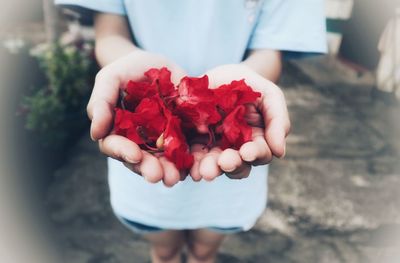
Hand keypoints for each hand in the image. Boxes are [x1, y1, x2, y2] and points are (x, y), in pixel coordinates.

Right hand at [87, 50, 186, 186]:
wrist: (159, 63)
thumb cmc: (129, 69)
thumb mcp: (111, 77)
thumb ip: (101, 102)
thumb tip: (95, 134)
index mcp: (116, 130)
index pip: (114, 146)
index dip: (123, 152)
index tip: (135, 155)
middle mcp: (137, 141)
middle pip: (138, 161)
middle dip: (147, 168)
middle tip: (157, 175)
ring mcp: (159, 141)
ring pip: (161, 161)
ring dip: (167, 171)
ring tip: (175, 177)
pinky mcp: (180, 137)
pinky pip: (183, 152)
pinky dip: (187, 161)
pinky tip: (191, 167)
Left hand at [190, 64, 289, 180]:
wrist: (219, 74)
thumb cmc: (249, 85)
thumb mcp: (269, 95)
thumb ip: (278, 120)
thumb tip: (280, 152)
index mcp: (257, 140)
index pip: (259, 153)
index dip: (255, 154)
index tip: (246, 152)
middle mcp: (236, 149)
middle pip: (238, 165)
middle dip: (231, 164)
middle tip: (224, 162)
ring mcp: (215, 148)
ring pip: (216, 165)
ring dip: (211, 169)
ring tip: (203, 171)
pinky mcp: (195, 143)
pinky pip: (194, 157)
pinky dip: (193, 164)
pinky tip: (191, 170)